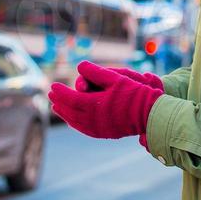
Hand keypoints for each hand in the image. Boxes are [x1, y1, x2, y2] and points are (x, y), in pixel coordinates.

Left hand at [48, 60, 162, 139]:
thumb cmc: (134, 93)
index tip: (53, 86)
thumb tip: (79, 66)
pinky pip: (84, 129)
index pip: (71, 99)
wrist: (149, 113)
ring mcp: (99, 129)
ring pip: (76, 122)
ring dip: (65, 114)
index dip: (61, 92)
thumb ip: (96, 72)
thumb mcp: (115, 78)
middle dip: (60, 102)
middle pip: (70, 112)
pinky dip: (75, 122)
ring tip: (56, 107)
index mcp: (95, 105)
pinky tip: (72, 119)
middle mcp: (94, 120)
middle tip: (50, 95)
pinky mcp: (105, 133)